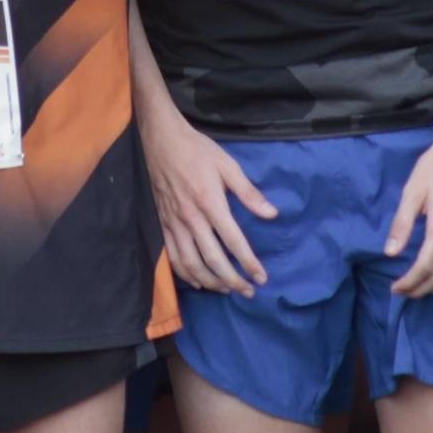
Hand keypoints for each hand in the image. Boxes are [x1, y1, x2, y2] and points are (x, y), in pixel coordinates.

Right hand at [141, 102, 275, 295]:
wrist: (160, 140)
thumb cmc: (197, 150)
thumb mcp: (228, 165)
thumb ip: (249, 193)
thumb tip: (271, 214)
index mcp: (210, 202)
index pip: (233, 241)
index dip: (248, 263)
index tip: (261, 277)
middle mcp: (191, 218)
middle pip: (213, 260)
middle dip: (232, 280)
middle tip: (248, 291)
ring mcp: (173, 223)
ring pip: (191, 264)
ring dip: (211, 282)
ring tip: (227, 290)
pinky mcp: (162, 224)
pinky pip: (172, 257)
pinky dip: (186, 274)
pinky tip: (199, 281)